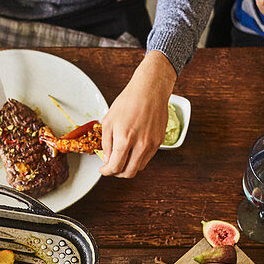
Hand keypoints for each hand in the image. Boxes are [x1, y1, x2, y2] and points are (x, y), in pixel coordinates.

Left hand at [100, 51, 174, 177]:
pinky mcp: (159, 142)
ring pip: (138, 168)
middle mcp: (140, 144)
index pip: (115, 167)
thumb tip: (108, 159)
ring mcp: (152, 144)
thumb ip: (106, 143)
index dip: (106, 171)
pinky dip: (138, 159)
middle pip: (128, 173)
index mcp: (125, 139)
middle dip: (117, 173)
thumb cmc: (129, 101)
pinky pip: (147, 158)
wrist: (150, 89)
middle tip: (111, 167)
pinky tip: (132, 150)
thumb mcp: (109, 120)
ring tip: (122, 158)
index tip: (103, 169)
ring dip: (128, 167)